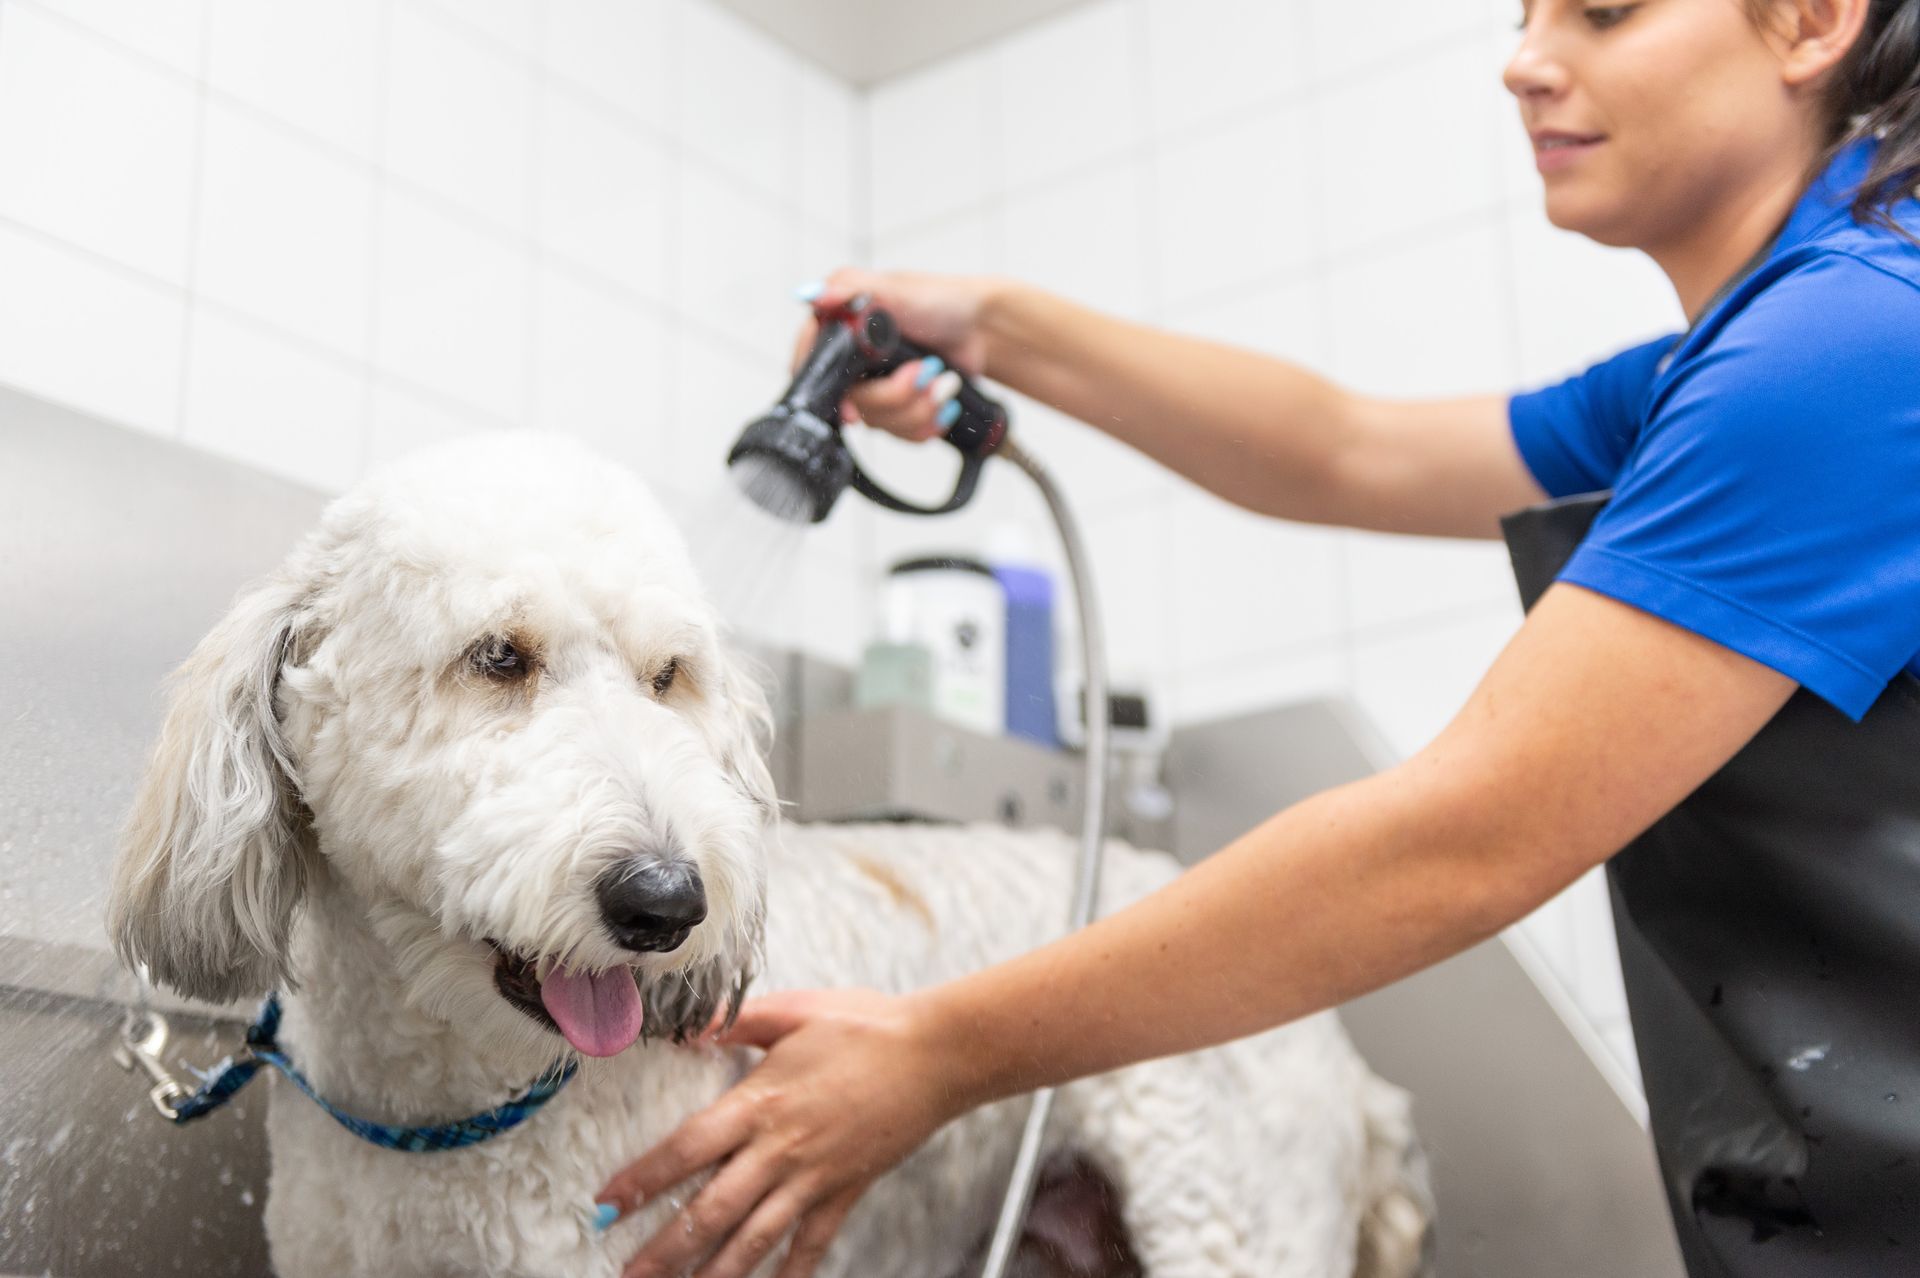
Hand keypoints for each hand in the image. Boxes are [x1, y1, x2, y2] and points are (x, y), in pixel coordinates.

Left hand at [599, 987, 970, 1277]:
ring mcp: (814, 1177)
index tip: (608, 1203)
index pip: (688, 1150)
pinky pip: (811, 1244)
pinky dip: (789, 1274)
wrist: (936, 1054)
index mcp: (761, 1102)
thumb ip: (734, 1020)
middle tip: (628, 1273)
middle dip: (664, 1249)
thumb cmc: (866, 1025)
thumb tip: (685, 1025)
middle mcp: (782, 1150)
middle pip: (711, 1211)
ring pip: (753, 1239)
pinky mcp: (845, 1192)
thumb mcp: (793, 1010)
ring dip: (712, 1274)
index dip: (645, 1180)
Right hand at [791, 268, 1003, 441]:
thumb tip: (812, 295)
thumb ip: (849, 289)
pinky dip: (927, 422)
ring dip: (919, 408)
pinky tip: (944, 403)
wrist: (981, 329)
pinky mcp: (901, 408)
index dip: (829, 392)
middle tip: (924, 371)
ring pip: (881, 424)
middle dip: (896, 395)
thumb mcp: (893, 290)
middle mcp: (854, 362)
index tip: (851, 407)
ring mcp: (877, 387)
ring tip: (942, 383)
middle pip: (853, 404)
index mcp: (841, 330)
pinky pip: (902, 434)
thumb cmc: (939, 300)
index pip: (811, 368)